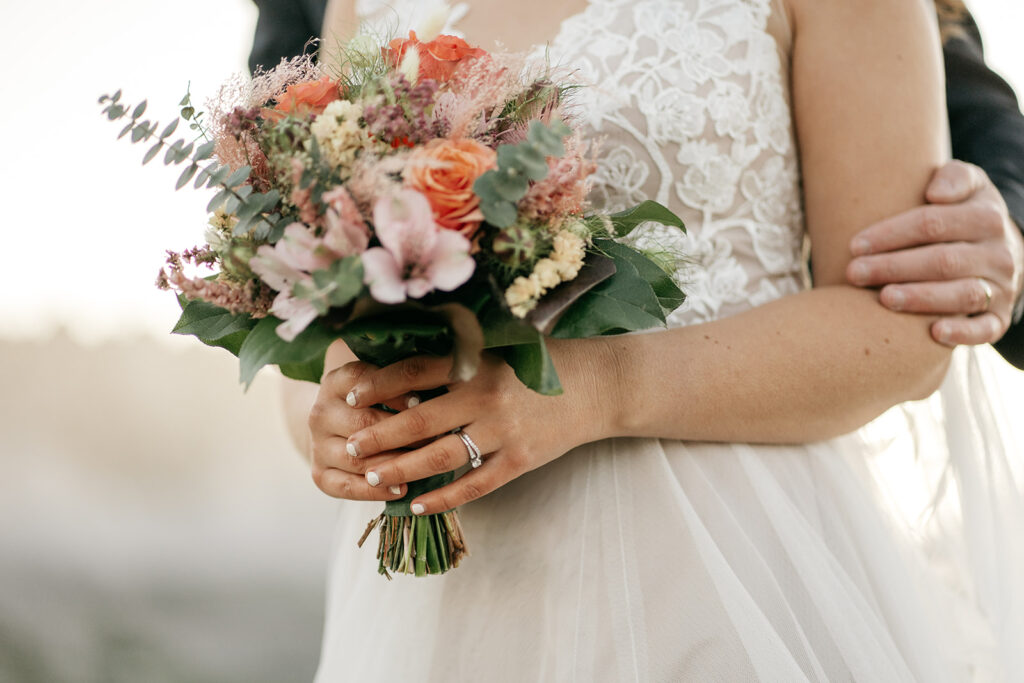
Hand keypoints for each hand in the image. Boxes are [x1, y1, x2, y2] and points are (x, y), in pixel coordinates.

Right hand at [308, 361, 423, 501]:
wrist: (335, 427)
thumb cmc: (374, 402)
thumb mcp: (383, 384)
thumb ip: (402, 382)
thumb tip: (433, 392)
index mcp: (336, 382)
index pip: (362, 381)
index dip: (393, 392)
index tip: (422, 402)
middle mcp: (321, 412)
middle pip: (362, 422)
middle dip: (401, 432)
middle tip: (435, 439)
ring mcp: (317, 445)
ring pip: (356, 458)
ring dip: (392, 464)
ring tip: (423, 465)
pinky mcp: (319, 474)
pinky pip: (346, 487)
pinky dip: (375, 491)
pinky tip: (401, 489)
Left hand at [339, 342, 613, 514]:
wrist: (599, 386)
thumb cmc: (542, 362)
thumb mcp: (500, 346)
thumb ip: (457, 355)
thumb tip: (401, 368)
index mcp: (477, 362)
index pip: (414, 372)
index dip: (378, 385)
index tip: (349, 396)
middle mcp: (487, 396)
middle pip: (419, 420)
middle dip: (379, 435)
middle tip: (349, 447)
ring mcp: (505, 432)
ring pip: (441, 458)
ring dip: (402, 470)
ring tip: (373, 477)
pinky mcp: (522, 460)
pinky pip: (475, 485)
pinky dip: (444, 498)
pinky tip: (417, 505)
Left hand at [846, 160, 1023, 345]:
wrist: (1002, 250)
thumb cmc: (965, 214)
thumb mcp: (969, 185)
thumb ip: (954, 177)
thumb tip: (934, 193)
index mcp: (987, 218)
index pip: (933, 224)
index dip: (891, 234)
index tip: (854, 245)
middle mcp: (999, 254)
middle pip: (943, 261)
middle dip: (894, 267)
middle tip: (853, 273)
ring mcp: (1002, 288)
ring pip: (963, 295)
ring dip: (921, 298)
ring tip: (883, 298)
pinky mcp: (1000, 317)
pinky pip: (986, 329)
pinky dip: (963, 333)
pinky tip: (933, 333)